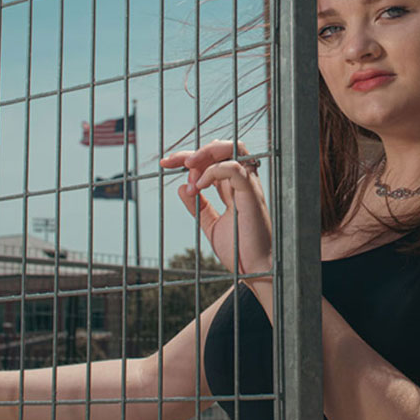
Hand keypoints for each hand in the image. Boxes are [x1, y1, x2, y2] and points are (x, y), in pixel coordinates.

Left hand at [160, 140, 271, 274]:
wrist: (255, 271)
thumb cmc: (239, 251)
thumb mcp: (210, 225)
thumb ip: (198, 207)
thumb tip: (182, 188)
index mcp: (233, 188)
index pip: (212, 160)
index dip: (188, 158)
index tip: (165, 164)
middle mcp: (243, 182)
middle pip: (223, 148)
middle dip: (196, 150)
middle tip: (173, 163)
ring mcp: (249, 187)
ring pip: (235, 148)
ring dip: (207, 153)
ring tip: (188, 166)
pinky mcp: (252, 195)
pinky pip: (235, 169)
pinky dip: (214, 171)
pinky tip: (199, 185)